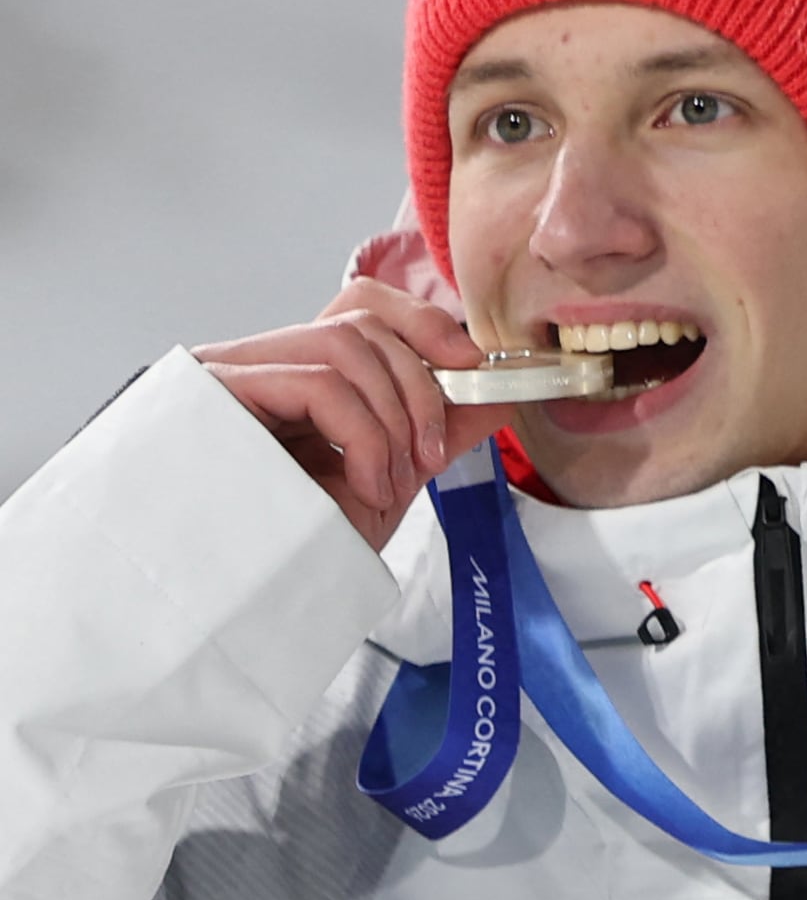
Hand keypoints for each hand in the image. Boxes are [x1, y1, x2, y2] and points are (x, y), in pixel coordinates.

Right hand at [194, 276, 481, 549]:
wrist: (254, 592)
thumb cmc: (307, 542)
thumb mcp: (388, 478)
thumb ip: (436, 432)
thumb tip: (496, 395)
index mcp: (299, 377)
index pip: (358, 306)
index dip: (421, 323)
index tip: (470, 366)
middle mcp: (260, 364)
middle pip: (359, 319)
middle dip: (420, 386)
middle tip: (429, 454)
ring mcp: (232, 372)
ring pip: (344, 345)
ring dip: (394, 418)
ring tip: (389, 480)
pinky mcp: (217, 391)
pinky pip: (319, 384)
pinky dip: (363, 437)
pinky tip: (362, 485)